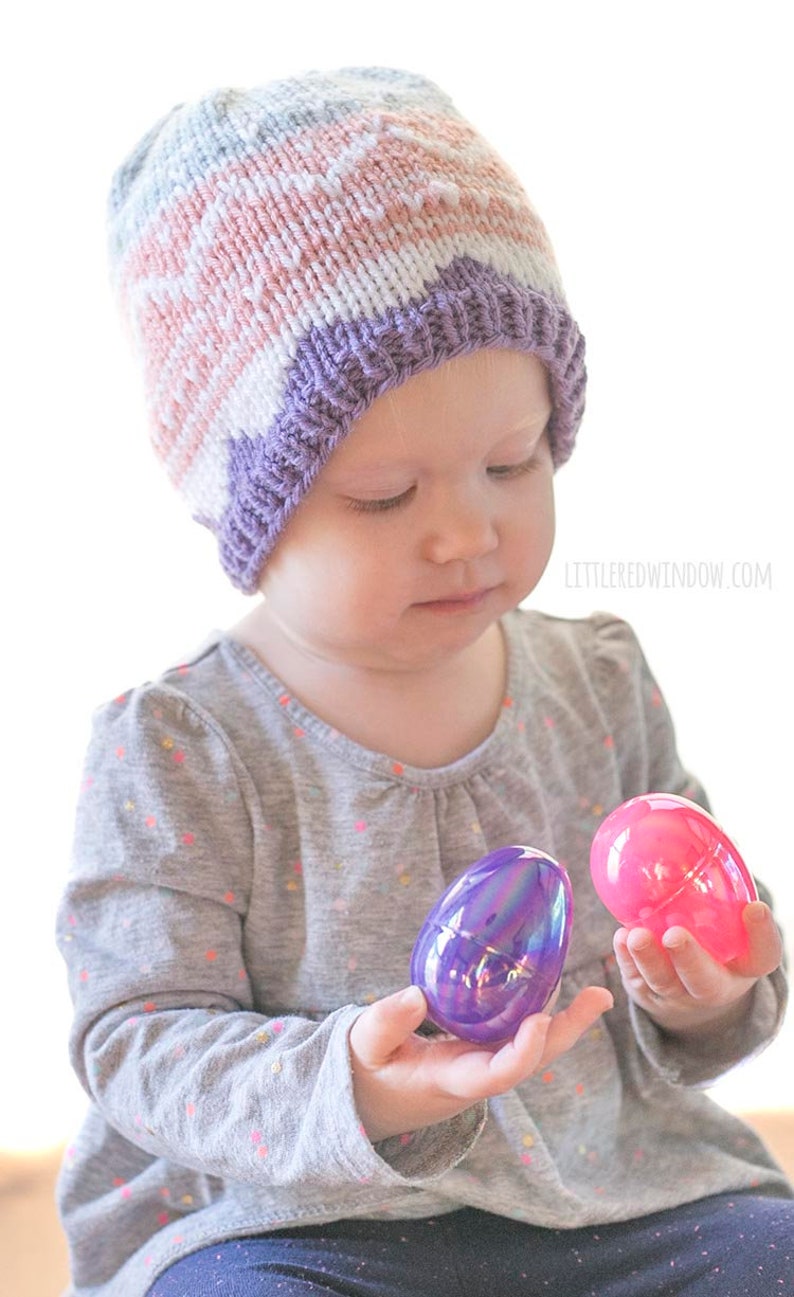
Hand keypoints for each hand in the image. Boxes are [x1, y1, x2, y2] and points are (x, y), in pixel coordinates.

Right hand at [349, 983, 612, 1142]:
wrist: (367, 1099)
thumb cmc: (367, 1070)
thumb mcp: (364, 1045)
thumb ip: (386, 1023)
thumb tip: (416, 994)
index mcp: (452, 1080)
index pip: (499, 1075)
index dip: (524, 1051)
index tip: (539, 1018)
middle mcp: (477, 1076)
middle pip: (534, 1061)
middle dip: (568, 1032)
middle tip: (599, 997)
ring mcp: (482, 1064)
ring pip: (533, 1049)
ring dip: (565, 1023)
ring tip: (596, 992)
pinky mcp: (479, 1050)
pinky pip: (518, 1036)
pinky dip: (540, 1015)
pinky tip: (553, 986)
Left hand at [613, 900, 782, 1037]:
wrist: (686, 985)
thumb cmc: (711, 936)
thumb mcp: (725, 920)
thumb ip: (719, 885)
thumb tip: (699, 824)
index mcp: (743, 965)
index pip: (762, 955)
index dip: (762, 935)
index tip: (756, 907)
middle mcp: (715, 985)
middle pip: (705, 981)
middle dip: (689, 959)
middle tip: (674, 935)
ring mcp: (679, 994)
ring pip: (664, 983)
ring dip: (648, 959)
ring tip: (635, 935)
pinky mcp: (648, 993)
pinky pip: (636, 979)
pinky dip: (626, 959)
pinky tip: (621, 937)